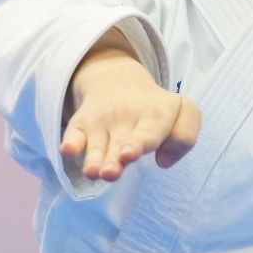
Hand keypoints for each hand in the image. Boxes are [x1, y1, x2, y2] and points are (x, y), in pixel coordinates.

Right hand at [61, 37, 201, 180]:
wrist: (118, 80)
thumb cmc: (156, 109)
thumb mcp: (183, 112)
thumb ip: (184, 137)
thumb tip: (163, 161)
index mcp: (154, 117)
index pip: (149, 132)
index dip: (139, 143)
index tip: (129, 155)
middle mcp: (126, 120)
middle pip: (121, 142)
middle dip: (115, 158)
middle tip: (111, 172)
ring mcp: (102, 123)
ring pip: (97, 145)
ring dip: (93, 159)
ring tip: (92, 172)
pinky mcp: (82, 125)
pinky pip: (73, 134)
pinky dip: (70, 143)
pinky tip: (67, 150)